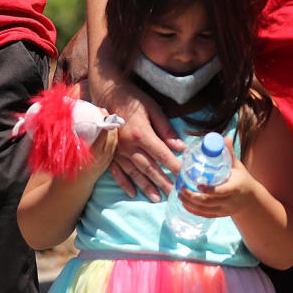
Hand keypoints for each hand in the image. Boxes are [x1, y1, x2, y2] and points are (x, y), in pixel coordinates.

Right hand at [93, 77, 183, 200]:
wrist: (108, 93)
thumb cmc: (134, 99)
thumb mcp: (153, 108)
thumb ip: (166, 128)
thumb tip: (180, 146)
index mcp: (141, 133)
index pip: (162, 154)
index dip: (174, 166)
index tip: (184, 176)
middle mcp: (128, 146)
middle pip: (149, 168)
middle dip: (163, 182)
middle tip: (174, 194)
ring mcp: (117, 151)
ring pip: (134, 173)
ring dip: (146, 187)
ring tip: (157, 198)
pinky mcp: (109, 152)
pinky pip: (116, 172)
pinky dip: (124, 183)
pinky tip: (132, 193)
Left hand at [176, 139, 257, 219]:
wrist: (250, 199)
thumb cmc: (242, 179)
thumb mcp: (238, 166)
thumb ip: (230, 153)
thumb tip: (224, 138)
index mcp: (234, 187)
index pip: (220, 191)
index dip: (208, 190)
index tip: (197, 185)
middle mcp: (229, 201)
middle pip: (208, 202)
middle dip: (192, 196)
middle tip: (181, 188)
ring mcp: (223, 210)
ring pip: (204, 210)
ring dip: (190, 204)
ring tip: (180, 194)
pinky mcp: (219, 215)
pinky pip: (204, 215)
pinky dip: (193, 210)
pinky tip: (185, 204)